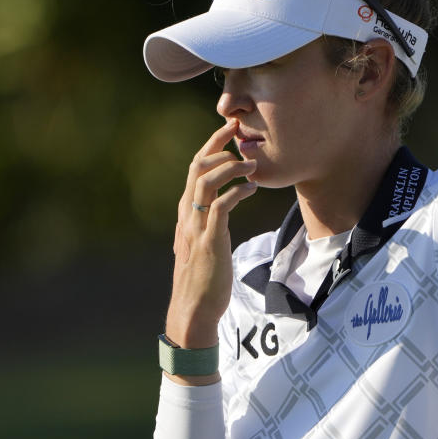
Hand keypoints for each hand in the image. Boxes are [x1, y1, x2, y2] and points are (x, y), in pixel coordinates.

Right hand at [165, 119, 257, 353]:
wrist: (193, 308)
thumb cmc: (202, 278)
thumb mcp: (201, 242)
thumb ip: (206, 222)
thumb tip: (218, 207)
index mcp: (186, 212)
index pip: (195, 168)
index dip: (211, 146)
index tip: (228, 130)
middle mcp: (187, 214)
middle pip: (197, 166)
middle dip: (218, 145)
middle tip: (239, 132)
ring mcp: (196, 226)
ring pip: (207, 181)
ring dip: (231, 166)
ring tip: (252, 164)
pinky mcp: (209, 240)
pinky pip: (221, 206)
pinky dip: (236, 192)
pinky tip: (251, 189)